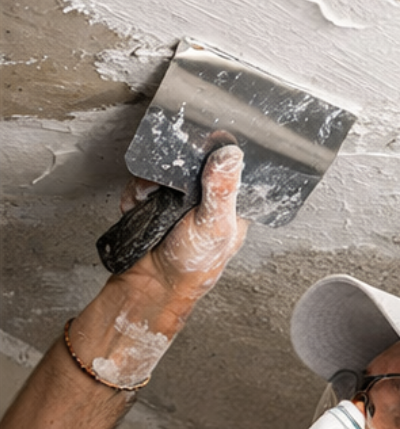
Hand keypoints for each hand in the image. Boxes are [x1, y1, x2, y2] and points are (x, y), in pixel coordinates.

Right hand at [116, 141, 248, 320]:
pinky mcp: (155, 199)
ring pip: (168, 167)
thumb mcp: (214, 227)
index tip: (206, 144)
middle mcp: (207, 197)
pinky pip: (144, 179)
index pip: (233, 164)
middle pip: (197, 159)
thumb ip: (222, 191)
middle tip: (172, 183)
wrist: (151, 283)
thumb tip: (230, 154)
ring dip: (154, 179)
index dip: (219, 151)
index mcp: (232, 204)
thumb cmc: (191, 266)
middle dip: (180, 163)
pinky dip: (138, 190)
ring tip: (153, 195)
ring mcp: (180, 197)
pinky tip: (141, 204)